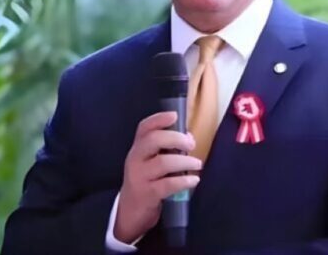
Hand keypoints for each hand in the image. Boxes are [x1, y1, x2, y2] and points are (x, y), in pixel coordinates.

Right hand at [114, 111, 201, 243]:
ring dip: (184, 162)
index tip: (174, 115)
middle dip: (176, 138)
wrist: (130, 211)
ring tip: (197, 164)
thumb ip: (167, 148)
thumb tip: (189, 138)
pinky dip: (184, 181)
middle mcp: (135, 159)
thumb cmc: (146, 180)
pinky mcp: (147, 194)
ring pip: (163, 162)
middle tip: (190, 145)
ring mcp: (139, 176)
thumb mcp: (150, 161)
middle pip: (153, 140)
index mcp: (137, 148)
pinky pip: (168, 184)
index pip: (144, 128)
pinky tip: (194, 180)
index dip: (159, 119)